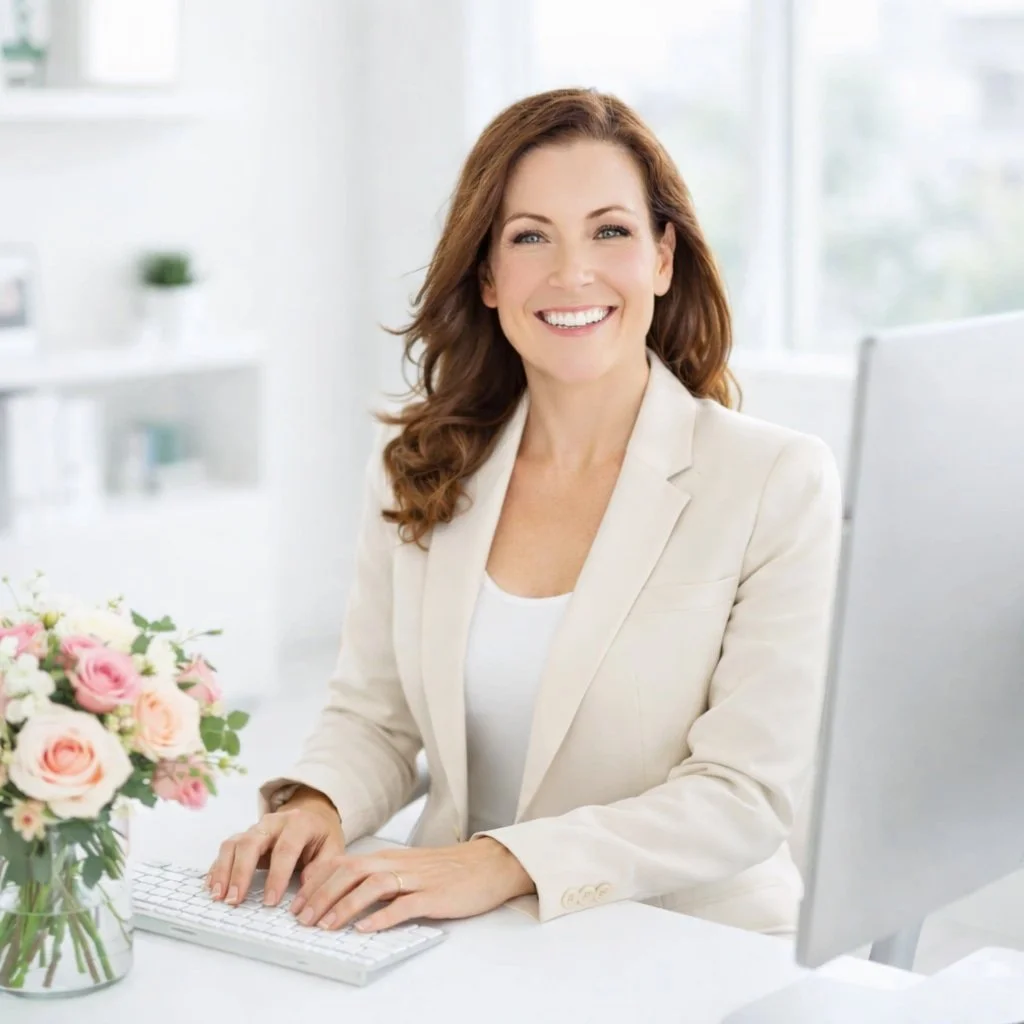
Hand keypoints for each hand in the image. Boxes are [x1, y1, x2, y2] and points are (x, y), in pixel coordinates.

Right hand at [206, 788, 344, 907]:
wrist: (312, 814)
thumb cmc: (320, 836)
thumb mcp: (332, 847)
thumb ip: (323, 866)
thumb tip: (307, 887)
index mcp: (298, 823)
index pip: (285, 849)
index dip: (277, 876)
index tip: (270, 901)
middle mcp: (273, 822)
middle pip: (251, 843)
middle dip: (241, 872)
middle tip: (234, 900)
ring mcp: (256, 828)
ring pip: (234, 844)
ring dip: (224, 870)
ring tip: (218, 896)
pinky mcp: (244, 836)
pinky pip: (226, 849)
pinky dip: (217, 867)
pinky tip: (212, 886)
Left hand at [289, 837, 534, 933]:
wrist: (490, 864)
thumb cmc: (451, 870)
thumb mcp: (411, 869)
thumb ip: (384, 878)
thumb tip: (351, 898)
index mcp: (391, 858)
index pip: (345, 863)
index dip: (318, 881)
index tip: (299, 900)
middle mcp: (399, 863)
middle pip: (351, 872)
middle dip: (321, 894)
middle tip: (302, 917)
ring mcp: (416, 878)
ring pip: (372, 885)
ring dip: (344, 905)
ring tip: (325, 926)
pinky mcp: (434, 895)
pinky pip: (403, 904)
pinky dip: (381, 917)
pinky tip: (365, 929)